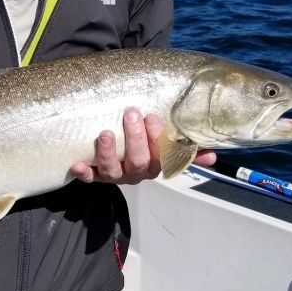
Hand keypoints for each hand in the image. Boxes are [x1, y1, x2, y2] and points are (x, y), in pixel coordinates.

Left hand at [70, 108, 216, 185]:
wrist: (118, 151)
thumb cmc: (147, 142)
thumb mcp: (169, 145)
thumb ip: (188, 149)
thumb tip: (214, 155)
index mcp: (156, 164)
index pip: (162, 156)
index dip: (157, 139)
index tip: (152, 117)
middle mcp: (137, 173)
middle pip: (139, 161)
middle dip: (135, 138)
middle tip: (131, 113)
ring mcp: (116, 174)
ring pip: (113, 170)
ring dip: (109, 153)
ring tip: (105, 133)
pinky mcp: (96, 174)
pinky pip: (90, 177)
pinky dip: (84, 173)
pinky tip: (77, 164)